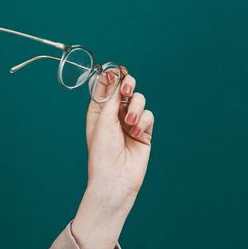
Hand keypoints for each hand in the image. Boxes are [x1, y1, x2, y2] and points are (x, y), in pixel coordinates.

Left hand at [83, 66, 151, 202]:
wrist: (116, 177)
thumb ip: (112, 97)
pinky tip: (135, 134)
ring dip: (136, 108)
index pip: (106, 87)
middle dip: (128, 86)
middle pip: (125, 89)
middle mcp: (114, 115)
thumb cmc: (103, 152)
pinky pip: (149, 116)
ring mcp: (130, 123)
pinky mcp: (144, 132)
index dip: (112, 77)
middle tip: (126, 91)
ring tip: (129, 123)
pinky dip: (143, 122)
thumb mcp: (103, 120)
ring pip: (139, 100)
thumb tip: (114, 75)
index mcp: (98, 111)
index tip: (117, 71)